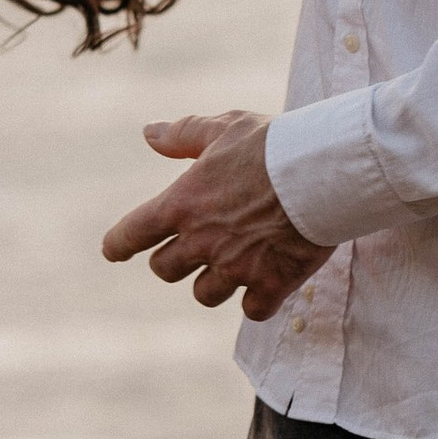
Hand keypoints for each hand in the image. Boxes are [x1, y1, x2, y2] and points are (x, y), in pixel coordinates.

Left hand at [101, 111, 326, 318]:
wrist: (324, 170)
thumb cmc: (273, 143)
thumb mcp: (224, 128)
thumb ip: (183, 134)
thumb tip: (148, 133)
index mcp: (181, 205)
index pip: (131, 234)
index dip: (118, 244)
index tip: (113, 251)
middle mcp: (201, 242)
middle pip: (165, 270)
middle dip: (175, 260)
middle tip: (196, 246)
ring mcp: (236, 268)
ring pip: (205, 295)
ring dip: (214, 282)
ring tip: (234, 263)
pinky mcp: (272, 284)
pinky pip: (252, 310)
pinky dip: (257, 300)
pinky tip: (267, 283)